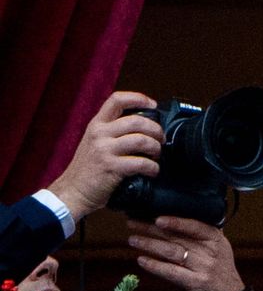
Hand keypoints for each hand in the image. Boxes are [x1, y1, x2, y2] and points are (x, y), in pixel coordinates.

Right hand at [46, 91, 162, 219]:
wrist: (73, 191)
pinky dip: (153, 167)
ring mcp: (104, 150)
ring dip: (156, 148)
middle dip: (156, 130)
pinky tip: (152, 171)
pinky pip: (141, 162)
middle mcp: (99, 134)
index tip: (153, 105)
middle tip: (161, 139)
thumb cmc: (88, 169)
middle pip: (137, 120)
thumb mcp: (95, 142)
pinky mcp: (111, 167)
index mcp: (96, 125)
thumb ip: (112, 132)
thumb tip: (143, 127)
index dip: (138, 98)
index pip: (116, 100)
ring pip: (142, 140)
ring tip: (156, 156)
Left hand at [127, 217, 246, 290]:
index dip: (176, 222)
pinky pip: (171, 272)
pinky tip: (142, 260)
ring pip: (172, 252)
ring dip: (150, 245)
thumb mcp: (219, 251)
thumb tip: (179, 220)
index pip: (195, 226)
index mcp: (216, 240)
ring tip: (133, 240)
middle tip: (133, 224)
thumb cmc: (220, 275)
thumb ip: (203, 237)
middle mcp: (212, 252)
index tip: (157, 218)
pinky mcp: (197, 283)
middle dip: (152, 230)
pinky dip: (155, 266)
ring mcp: (205, 267)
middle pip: (178, 237)